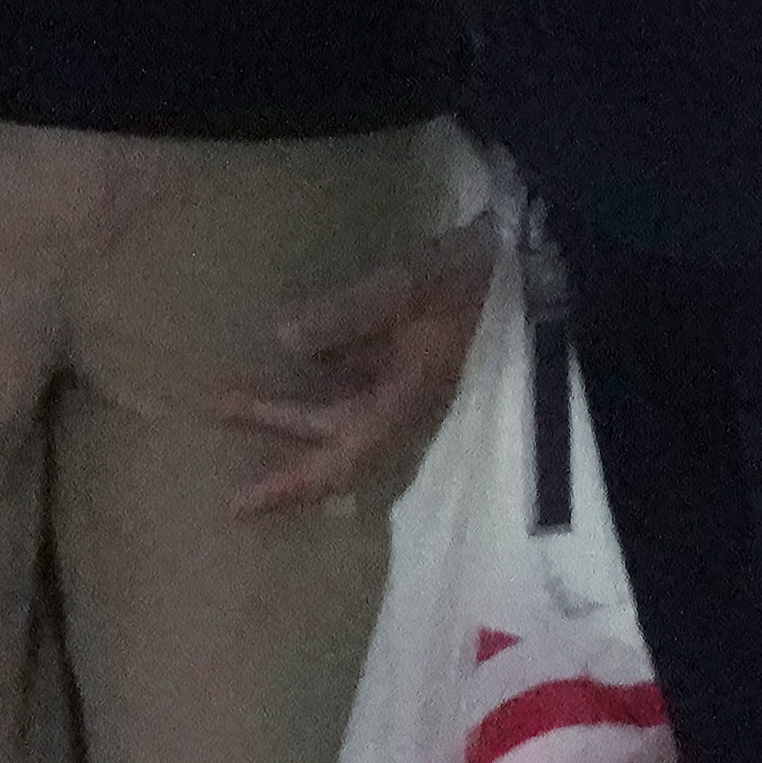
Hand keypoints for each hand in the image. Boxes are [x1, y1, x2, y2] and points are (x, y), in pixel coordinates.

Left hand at [227, 216, 501, 516]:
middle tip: (219, 409)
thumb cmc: (481, 275)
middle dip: (277, 425)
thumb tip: (286, 339)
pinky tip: (302, 352)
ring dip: (293, 402)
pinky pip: (361, 376)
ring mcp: (415, 379)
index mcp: (408, 399)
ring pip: (344, 405)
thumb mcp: (413, 286)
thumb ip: (351, 313)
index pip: (341, 458)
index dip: (292, 485)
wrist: (542, 257)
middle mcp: (408, 401)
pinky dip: (326, 371)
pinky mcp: (421, 352)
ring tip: (238, 387)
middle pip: (333, 433)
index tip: (240, 505)